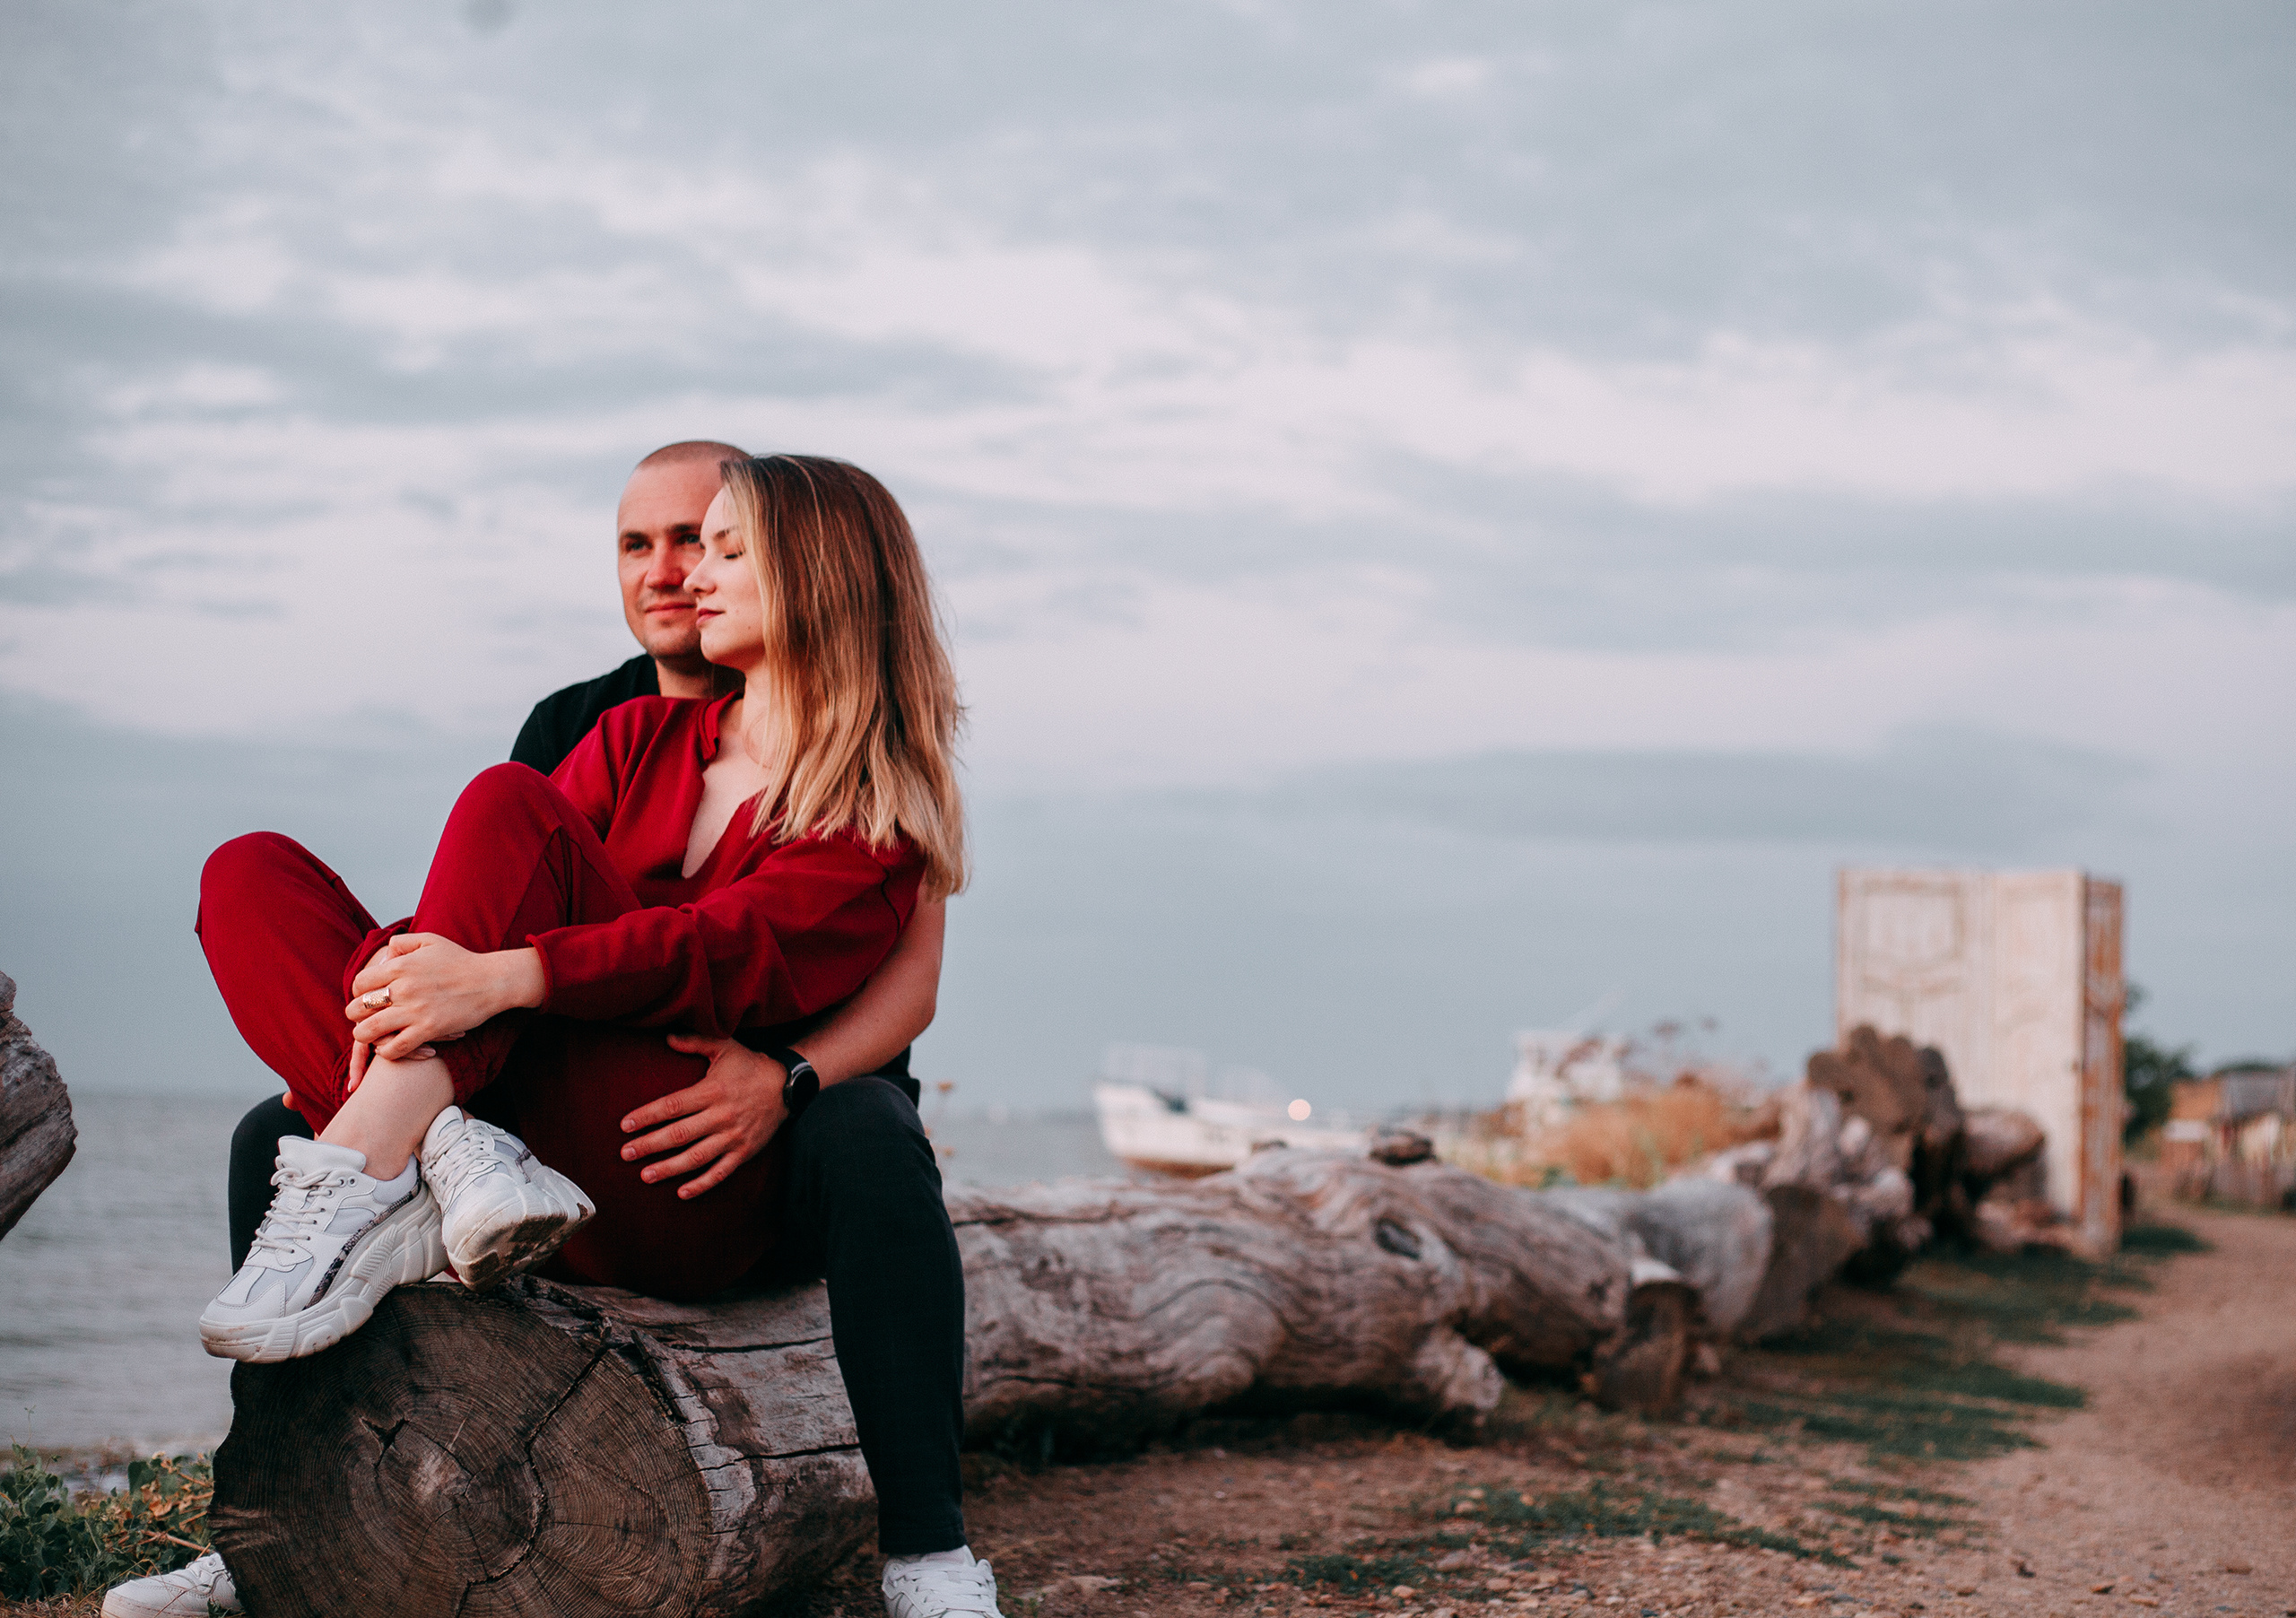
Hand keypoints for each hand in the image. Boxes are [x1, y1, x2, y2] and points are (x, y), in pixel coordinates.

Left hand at [345, 934, 543, 1060]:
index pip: (359, 983)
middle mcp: (403, 988)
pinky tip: (390, 1047)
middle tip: (366, 1018)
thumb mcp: (430, 940)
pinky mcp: (429, 1030)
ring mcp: (415, 1011)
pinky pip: (394, 1048)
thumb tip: (383, 957)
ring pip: (369, 1031)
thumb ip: (401, 943)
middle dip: (356, 1015)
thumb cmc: (461, 960)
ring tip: (371, 1036)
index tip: (366, 998)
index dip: (356, 993)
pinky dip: (386, 1051)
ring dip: (365, 1036)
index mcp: (401, 966)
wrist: (492, 980)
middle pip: (357, 1008)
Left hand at [620, 1036, 788, 1198]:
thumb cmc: (750, 1065)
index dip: (648, 1116)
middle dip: (650, 1145)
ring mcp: (733, 1136)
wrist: (788, 1086)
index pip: (673, 1106)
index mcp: (713, 1091)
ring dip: (669, 1168)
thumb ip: (695, 1041)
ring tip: (645, 1175)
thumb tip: (667, 1036)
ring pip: (697, 1157)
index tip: (625, 1125)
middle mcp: (721, 1116)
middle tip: (625, 1153)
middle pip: (679, 1134)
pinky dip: (702, 1184)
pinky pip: (721, 1172)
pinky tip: (681, 1193)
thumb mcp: (726, 1047)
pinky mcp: (744, 1151)